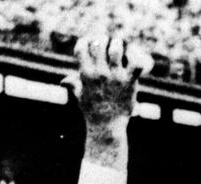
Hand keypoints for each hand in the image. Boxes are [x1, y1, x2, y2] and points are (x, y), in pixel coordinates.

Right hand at [70, 36, 151, 170]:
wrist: (107, 127)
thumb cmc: (92, 111)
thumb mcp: (80, 97)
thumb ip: (73, 85)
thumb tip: (63, 81)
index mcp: (86, 76)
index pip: (82, 48)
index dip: (85, 41)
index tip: (89, 42)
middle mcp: (99, 74)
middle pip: (99, 44)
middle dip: (102, 39)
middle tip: (106, 43)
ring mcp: (115, 77)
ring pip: (116, 49)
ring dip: (118, 44)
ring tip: (119, 47)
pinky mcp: (129, 81)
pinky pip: (136, 63)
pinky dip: (137, 57)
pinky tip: (133, 58)